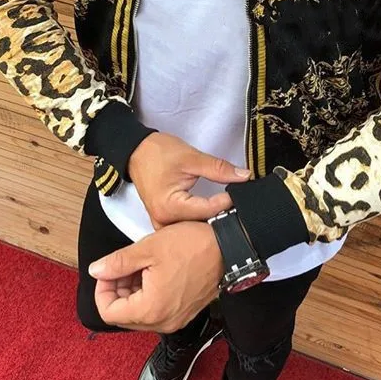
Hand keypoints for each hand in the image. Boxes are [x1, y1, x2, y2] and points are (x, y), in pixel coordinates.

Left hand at [89, 221, 223, 332]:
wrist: (229, 247)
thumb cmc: (193, 245)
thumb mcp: (148, 248)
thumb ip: (118, 263)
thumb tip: (97, 271)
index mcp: (150, 309)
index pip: (108, 312)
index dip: (102, 290)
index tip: (108, 270)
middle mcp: (163, 322)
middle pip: (124, 315)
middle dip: (118, 289)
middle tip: (124, 264)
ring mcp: (176, 319)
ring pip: (140, 313)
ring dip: (133, 291)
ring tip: (141, 265)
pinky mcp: (185, 312)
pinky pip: (157, 310)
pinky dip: (149, 294)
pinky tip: (155, 271)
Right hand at [128, 132, 250, 227]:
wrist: (137, 151)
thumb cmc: (158, 153)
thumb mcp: (192, 158)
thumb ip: (219, 169)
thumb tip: (244, 176)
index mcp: (170, 207)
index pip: (208, 211)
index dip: (228, 202)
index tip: (240, 194)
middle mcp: (164, 221)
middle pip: (200, 224)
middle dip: (220, 215)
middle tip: (238, 205)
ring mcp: (162, 223)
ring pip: (193, 228)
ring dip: (210, 219)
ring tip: (226, 209)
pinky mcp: (163, 220)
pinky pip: (185, 226)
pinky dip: (198, 219)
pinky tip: (210, 213)